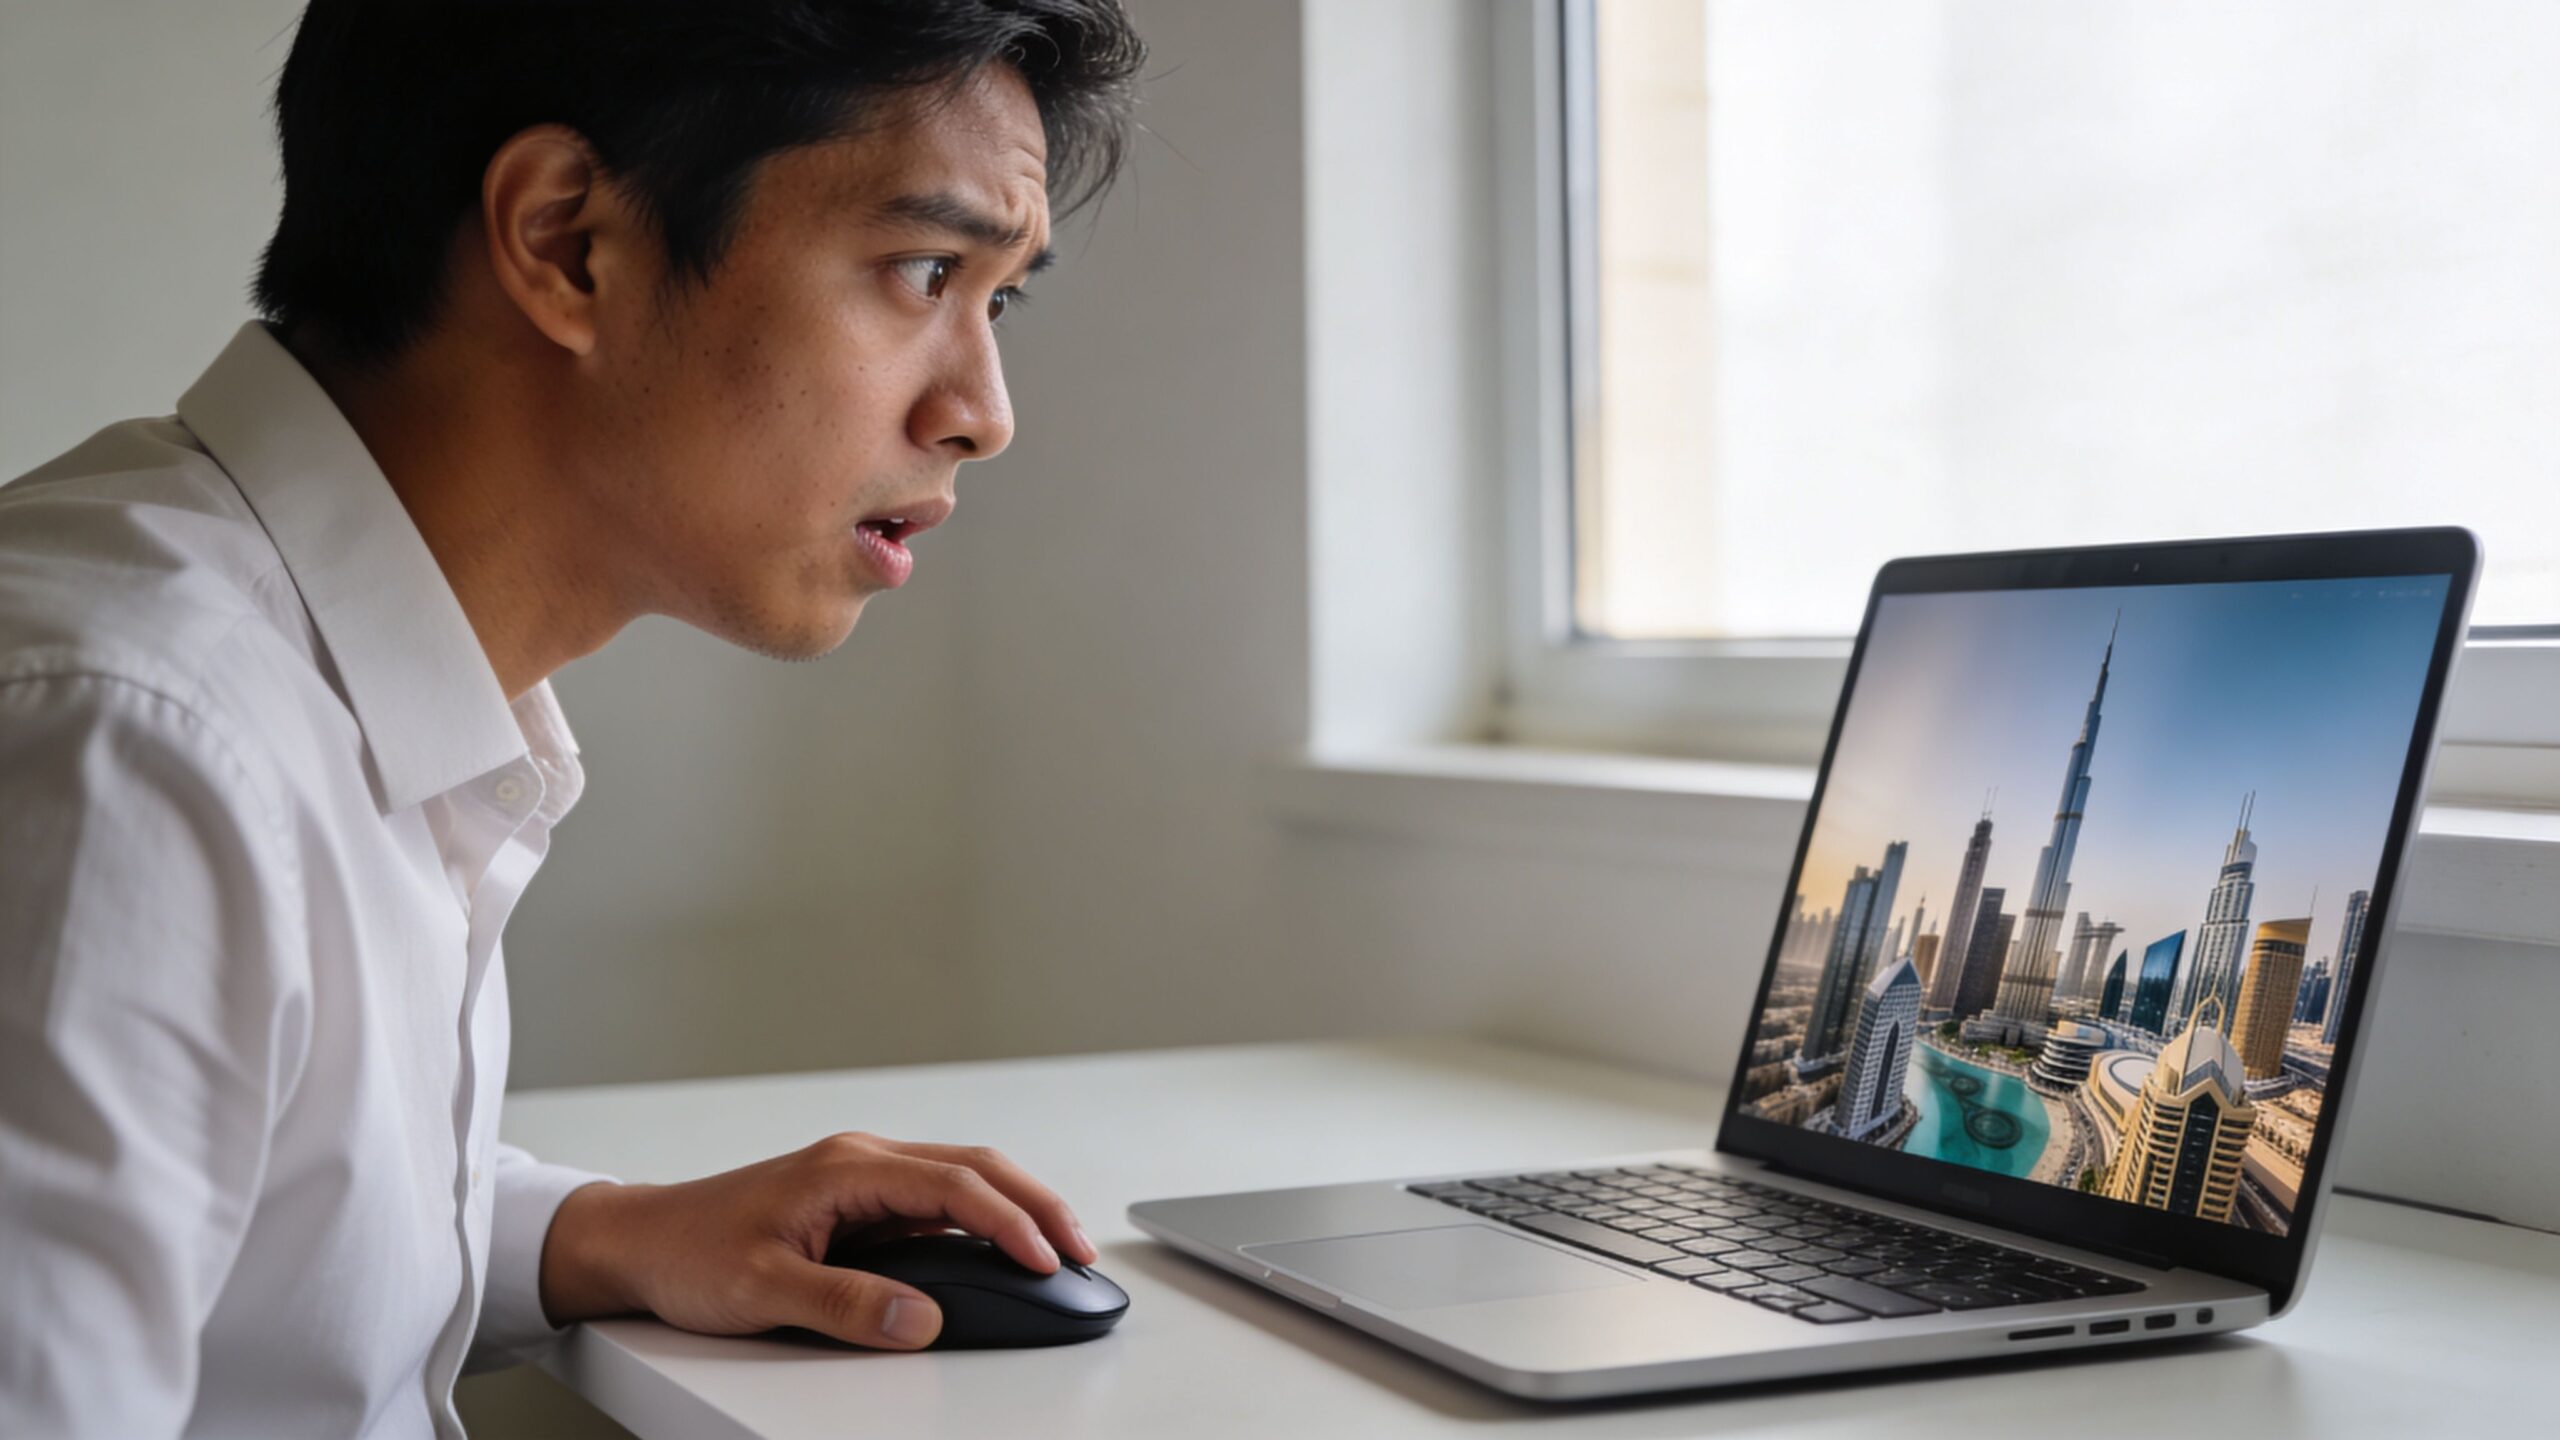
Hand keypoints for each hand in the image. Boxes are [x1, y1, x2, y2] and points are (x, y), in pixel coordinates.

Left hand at [537, 1132, 1100, 1349]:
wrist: (637, 1240)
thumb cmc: (689, 1255)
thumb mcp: (763, 1289)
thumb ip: (846, 1304)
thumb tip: (922, 1318)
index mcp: (848, 1167)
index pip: (955, 1185)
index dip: (1011, 1223)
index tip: (1047, 1262)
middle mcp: (863, 1160)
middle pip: (977, 1166)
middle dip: (1038, 1205)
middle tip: (1083, 1253)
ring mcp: (862, 1177)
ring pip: (963, 1177)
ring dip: (1017, 1207)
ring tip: (1060, 1250)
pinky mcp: (857, 1201)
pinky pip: (937, 1200)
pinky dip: (983, 1219)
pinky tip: (1001, 1248)